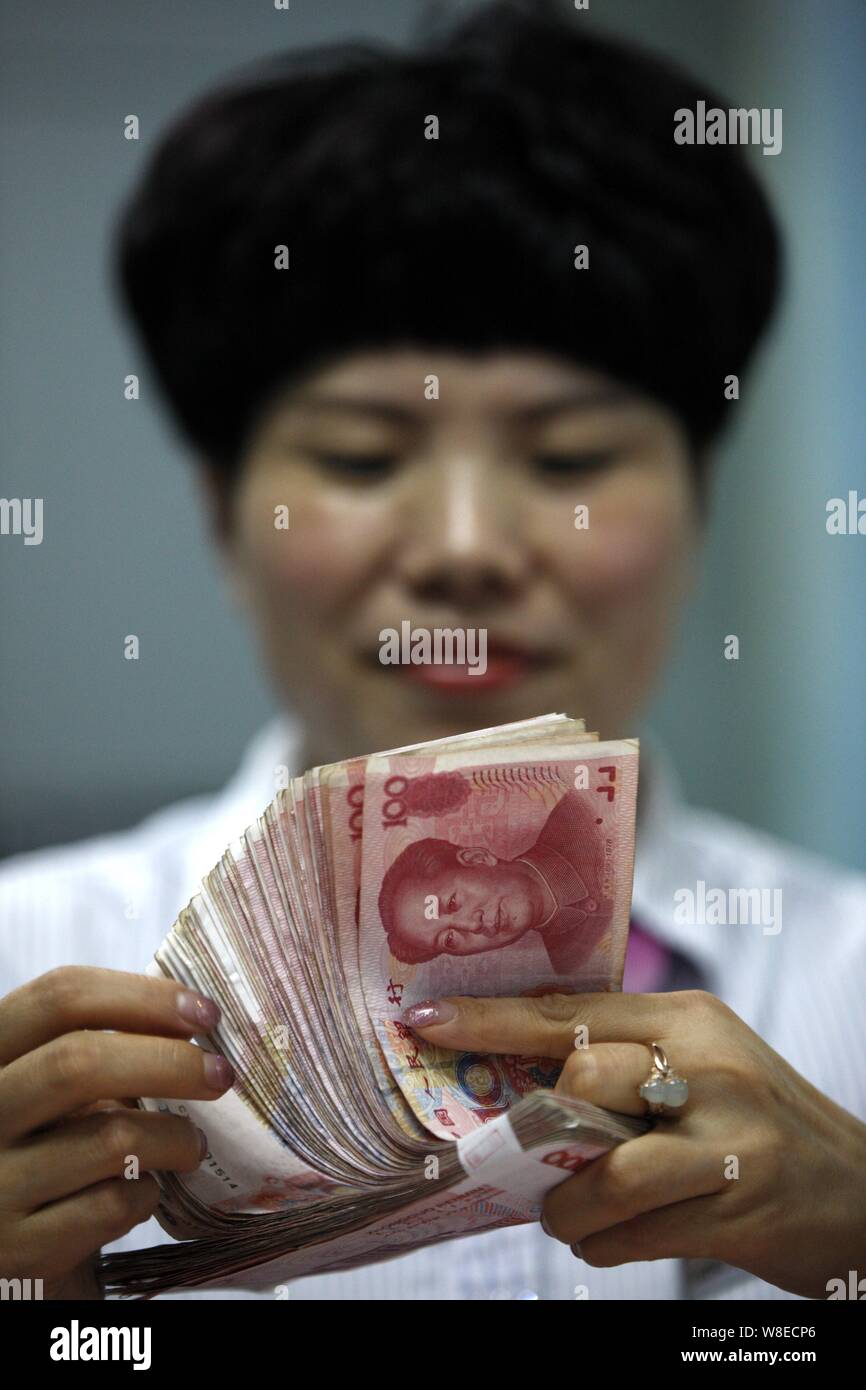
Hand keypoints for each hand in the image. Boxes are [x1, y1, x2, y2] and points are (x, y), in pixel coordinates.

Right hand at [0, 965, 234, 1298]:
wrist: (10, 1234)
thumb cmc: (48, 1139)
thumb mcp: (51, 1081)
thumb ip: (102, 1047)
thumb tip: (196, 1019)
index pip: (59, 997)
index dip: (142, 996)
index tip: (203, 1012)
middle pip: (78, 1063)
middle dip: (169, 1062)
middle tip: (220, 1076)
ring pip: (108, 1139)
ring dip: (173, 1137)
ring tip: (191, 1144)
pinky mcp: (18, 1247)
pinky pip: (109, 1206)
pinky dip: (145, 1195)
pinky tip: (146, 1191)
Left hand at [408, 989, 865, 1297]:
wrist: (859, 1193)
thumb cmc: (760, 1123)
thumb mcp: (704, 1064)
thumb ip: (626, 1060)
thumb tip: (519, 1081)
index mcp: (687, 1018)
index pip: (568, 1011)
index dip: (490, 1019)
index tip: (425, 1021)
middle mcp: (708, 1066)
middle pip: (580, 1080)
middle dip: (541, 1129)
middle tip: (529, 1157)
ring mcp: (729, 1137)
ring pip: (603, 1174)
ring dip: (567, 1208)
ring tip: (566, 1215)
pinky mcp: (739, 1207)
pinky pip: (634, 1234)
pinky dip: (604, 1245)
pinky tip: (613, 1239)